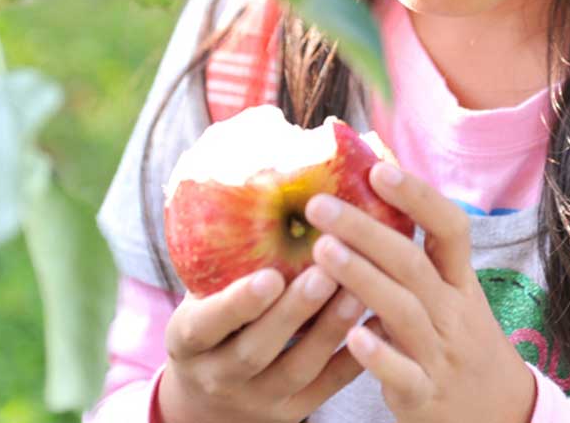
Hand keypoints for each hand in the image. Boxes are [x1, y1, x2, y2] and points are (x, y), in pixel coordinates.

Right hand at [159, 265, 384, 422]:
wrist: (211, 396)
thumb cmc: (215, 317)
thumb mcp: (202, 292)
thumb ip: (222, 252)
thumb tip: (257, 171)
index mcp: (188, 341)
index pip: (205, 325)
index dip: (236, 304)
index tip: (268, 276)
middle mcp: (219, 375)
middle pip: (255, 350)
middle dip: (293, 313)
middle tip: (326, 272)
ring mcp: (259, 398)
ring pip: (298, 369)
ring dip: (330, 329)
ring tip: (359, 289)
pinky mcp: (296, 410)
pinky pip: (329, 386)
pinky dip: (355, 355)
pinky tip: (380, 320)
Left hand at [303, 163, 536, 422]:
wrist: (502, 415)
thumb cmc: (463, 343)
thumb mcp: (454, 297)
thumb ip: (418, 262)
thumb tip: (368, 204)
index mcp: (460, 282)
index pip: (450, 228)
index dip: (417, 196)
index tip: (378, 169)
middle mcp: (454, 312)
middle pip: (413, 263)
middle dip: (365, 230)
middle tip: (319, 205)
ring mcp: (441, 354)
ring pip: (403, 310)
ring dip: (363, 278)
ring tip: (321, 251)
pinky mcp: (425, 395)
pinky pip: (402, 373)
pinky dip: (378, 355)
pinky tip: (350, 336)